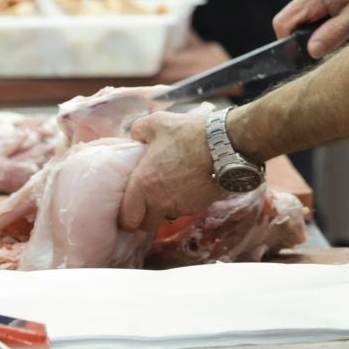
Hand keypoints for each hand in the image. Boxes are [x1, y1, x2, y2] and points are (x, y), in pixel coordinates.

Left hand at [119, 110, 227, 231]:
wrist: (222, 144)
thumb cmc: (186, 133)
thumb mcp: (156, 123)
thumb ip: (138, 130)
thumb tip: (134, 136)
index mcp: (142, 186)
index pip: (127, 219)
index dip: (126, 216)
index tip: (130, 206)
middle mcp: (159, 202)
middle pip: (146, 225)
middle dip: (145, 216)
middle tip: (147, 200)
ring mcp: (180, 207)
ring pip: (166, 217)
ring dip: (165, 208)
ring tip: (170, 187)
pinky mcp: (198, 206)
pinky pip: (185, 210)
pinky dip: (183, 201)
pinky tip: (188, 184)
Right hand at [273, 0, 348, 57]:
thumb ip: (333, 34)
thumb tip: (311, 51)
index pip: (282, 24)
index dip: (289, 43)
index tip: (309, 52)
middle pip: (293, 22)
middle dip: (310, 36)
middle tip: (337, 38)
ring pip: (305, 16)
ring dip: (321, 26)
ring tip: (346, 22)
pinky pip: (314, 8)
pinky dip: (326, 16)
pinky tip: (346, 13)